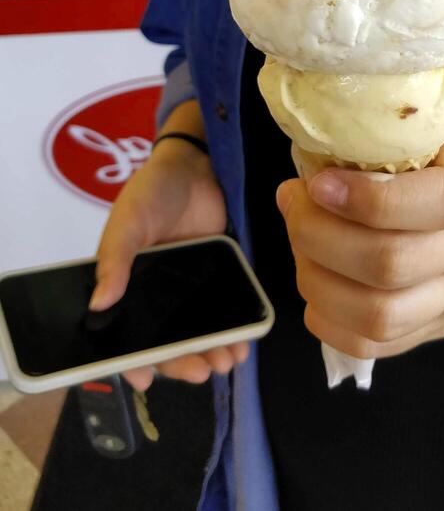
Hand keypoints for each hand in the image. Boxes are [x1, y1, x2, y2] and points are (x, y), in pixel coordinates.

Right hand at [91, 138, 248, 390]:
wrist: (198, 165)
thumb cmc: (152, 191)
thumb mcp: (129, 221)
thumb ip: (115, 258)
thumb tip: (99, 305)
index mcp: (125, 286)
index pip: (123, 334)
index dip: (131, 361)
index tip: (145, 380)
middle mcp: (155, 296)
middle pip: (165, 342)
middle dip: (181, 362)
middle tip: (201, 371)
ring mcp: (187, 290)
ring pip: (196, 334)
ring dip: (209, 352)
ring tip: (226, 362)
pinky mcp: (217, 279)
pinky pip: (223, 313)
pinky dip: (232, 331)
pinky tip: (243, 342)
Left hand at [277, 121, 443, 358]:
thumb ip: (398, 135)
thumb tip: (316, 146)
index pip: (437, 202)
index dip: (367, 198)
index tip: (318, 181)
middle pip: (392, 264)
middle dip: (319, 235)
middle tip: (293, 202)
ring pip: (380, 315)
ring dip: (317, 280)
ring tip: (299, 243)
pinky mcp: (436, 329)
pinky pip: (375, 347)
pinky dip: (329, 321)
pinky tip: (314, 284)